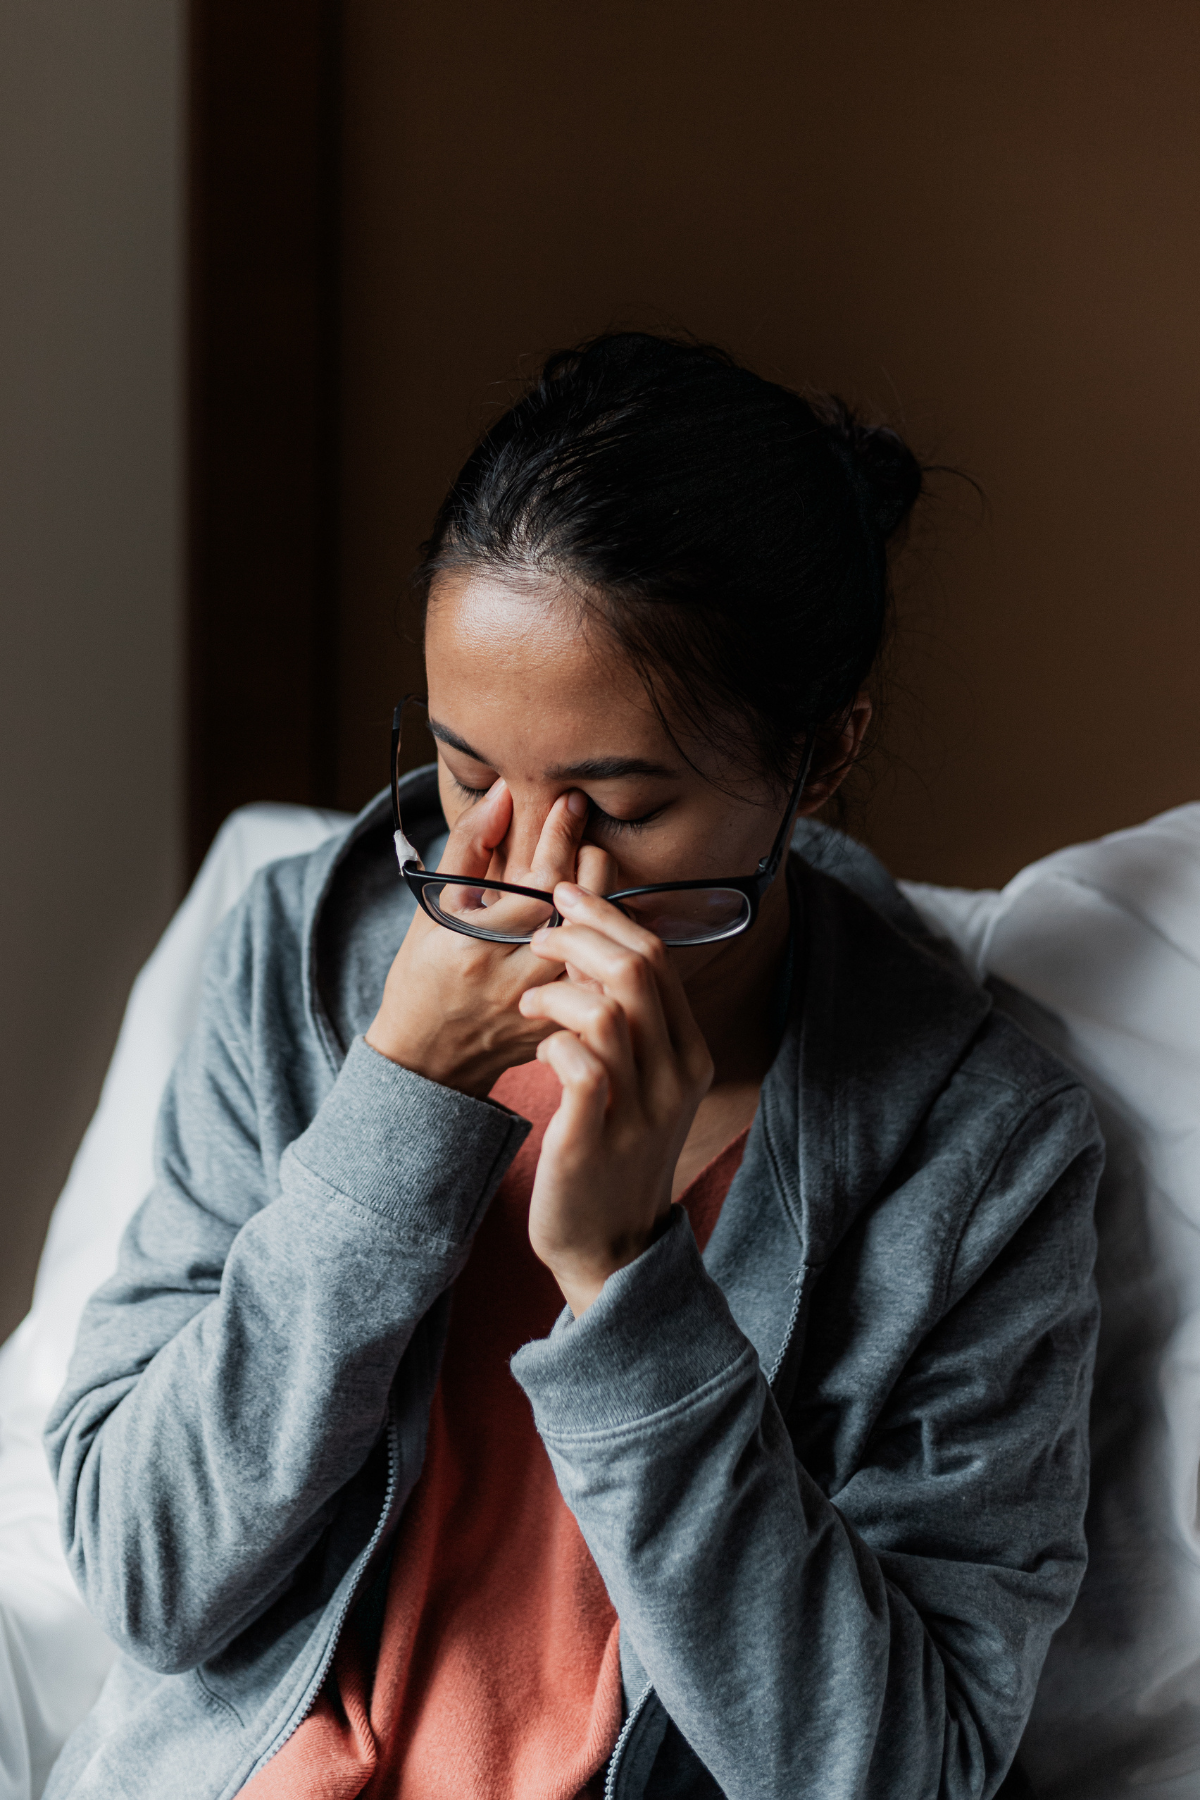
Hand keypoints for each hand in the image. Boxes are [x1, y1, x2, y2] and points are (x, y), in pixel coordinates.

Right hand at [366, 783, 612, 1096]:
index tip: (572, 804)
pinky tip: (604, 922)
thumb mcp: (434, 908)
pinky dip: (608, 943)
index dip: (561, 835)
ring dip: (606, 901)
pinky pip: (603, 976)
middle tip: (590, 837)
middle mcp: (513, 979)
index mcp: (474, 945)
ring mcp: (542, 1008)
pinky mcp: (562, 1026)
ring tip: (596, 875)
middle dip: (594, 862)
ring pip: (599, 944)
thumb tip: (503, 793)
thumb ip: (469, 848)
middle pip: (580, 911)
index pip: (538, 880)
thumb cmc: (425, 975)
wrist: (427, 1058)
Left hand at [518, 883, 713, 1314]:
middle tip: (540, 934)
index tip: (566, 895)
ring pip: (607, 1009)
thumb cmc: (614, 1152)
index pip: (658, 957)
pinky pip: (580, 1065)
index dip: (608, 915)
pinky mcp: (596, 1138)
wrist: (611, 1246)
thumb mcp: (642, 1083)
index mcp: (690, 1052)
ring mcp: (640, 1108)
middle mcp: (676, 1075)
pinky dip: (551, 1043)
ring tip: (529, 1002)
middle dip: (581, 934)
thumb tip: (598, 945)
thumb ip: (632, 1021)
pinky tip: (536, 1051)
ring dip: (557, 989)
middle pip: (637, 968)